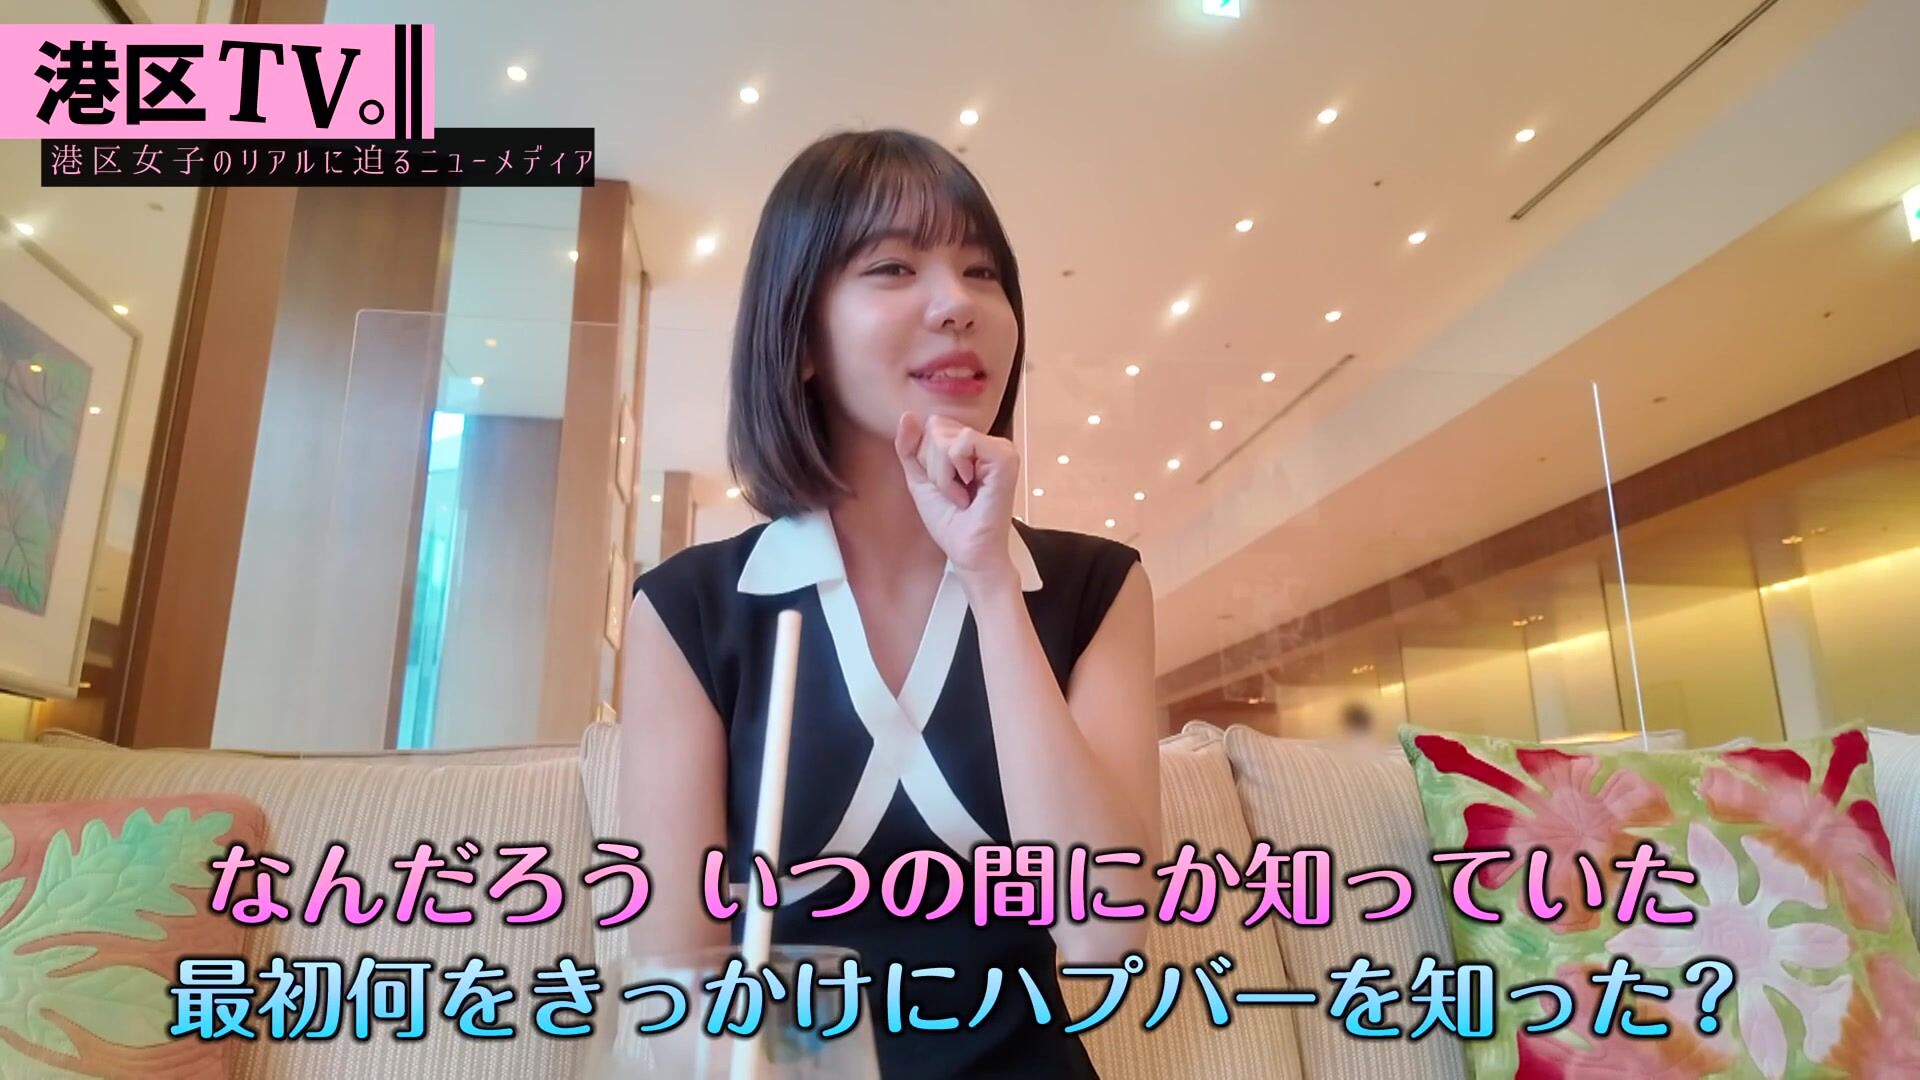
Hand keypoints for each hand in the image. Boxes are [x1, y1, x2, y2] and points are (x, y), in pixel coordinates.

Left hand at [894, 412, 1019, 588]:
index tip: (946, 486)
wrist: (968, 552)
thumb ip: (909, 448)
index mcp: (972, 445)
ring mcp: (1000, 448)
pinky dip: (953, 472)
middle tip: (955, 493)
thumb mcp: (920, 479)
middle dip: (933, 467)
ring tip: (961, 495)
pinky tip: (969, 491)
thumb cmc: (951, 522)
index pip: (931, 427)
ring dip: (942, 475)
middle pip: (936, 428)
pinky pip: (963, 442)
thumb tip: (907, 415)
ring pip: (944, 437)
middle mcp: (988, 442)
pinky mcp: (1005, 457)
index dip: (927, 459)